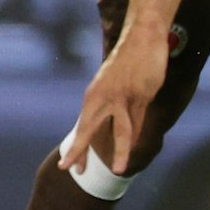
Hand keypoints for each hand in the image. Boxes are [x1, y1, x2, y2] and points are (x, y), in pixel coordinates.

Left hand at [60, 30, 166, 175]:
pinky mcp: (142, 95)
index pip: (82, 126)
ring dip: (121, 151)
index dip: (76, 147)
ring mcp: (123, 97)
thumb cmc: (128, 63)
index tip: (66, 165)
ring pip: (122, 130)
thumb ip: (110, 106)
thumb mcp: (112, 85)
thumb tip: (111, 126)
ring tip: (119, 170)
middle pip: (90, 128)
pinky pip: (139, 120)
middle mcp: (104, 97)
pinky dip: (137, 135)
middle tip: (74, 171)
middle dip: (81, 150)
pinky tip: (134, 147)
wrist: (142, 38)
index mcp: (93, 96)